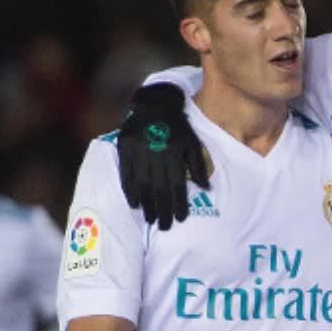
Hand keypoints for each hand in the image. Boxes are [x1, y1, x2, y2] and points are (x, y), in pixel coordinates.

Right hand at [117, 83, 209, 230]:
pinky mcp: (124, 147)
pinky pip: (125, 173)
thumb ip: (198, 165)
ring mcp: (138, 149)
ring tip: (151, 219)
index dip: (178, 203)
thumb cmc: (178, 127)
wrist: (155, 104)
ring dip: (147, 204)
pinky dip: (129, 190)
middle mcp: (156, 151)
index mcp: (175, 150)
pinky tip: (135, 204)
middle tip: (164, 226)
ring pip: (142, 183)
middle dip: (162, 209)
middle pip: (159, 187)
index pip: (177, 183)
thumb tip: (206, 189)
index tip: (180, 219)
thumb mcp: (193, 142)